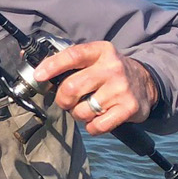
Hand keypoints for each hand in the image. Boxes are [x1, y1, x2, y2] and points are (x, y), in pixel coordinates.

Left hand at [34, 40, 157, 134]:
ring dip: (78, 114)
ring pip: (82, 110)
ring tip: (86, 107)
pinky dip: (91, 127)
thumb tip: (30, 61)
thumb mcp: (94, 58)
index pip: (72, 55)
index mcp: (101, 51)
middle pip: (72, 87)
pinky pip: (97, 126)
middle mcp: (112, 68)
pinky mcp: (129, 108)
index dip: (52, 66)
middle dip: (63, 99)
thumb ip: (67, 60)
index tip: (40, 76)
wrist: (147, 82)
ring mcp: (121, 89)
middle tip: (67, 101)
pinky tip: (97, 118)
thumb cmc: (109, 71)